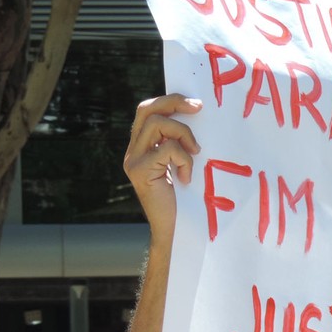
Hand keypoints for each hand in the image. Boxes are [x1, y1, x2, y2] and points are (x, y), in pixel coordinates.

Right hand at [123, 95, 203, 240]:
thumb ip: (178, 143)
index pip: (147, 111)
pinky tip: (186, 177)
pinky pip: (168, 149)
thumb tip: (196, 116)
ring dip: (184, 134)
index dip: (170, 101)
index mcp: (141, 146)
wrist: (173, 230)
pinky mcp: (140, 170)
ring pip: (157, 124)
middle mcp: (132, 151)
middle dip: (174, 103)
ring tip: (196, 153)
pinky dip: (184, 160)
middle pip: (147, 110)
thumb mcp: (180, 164)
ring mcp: (133, 160)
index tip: (195, 104)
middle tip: (198, 107)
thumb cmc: (183, 199)